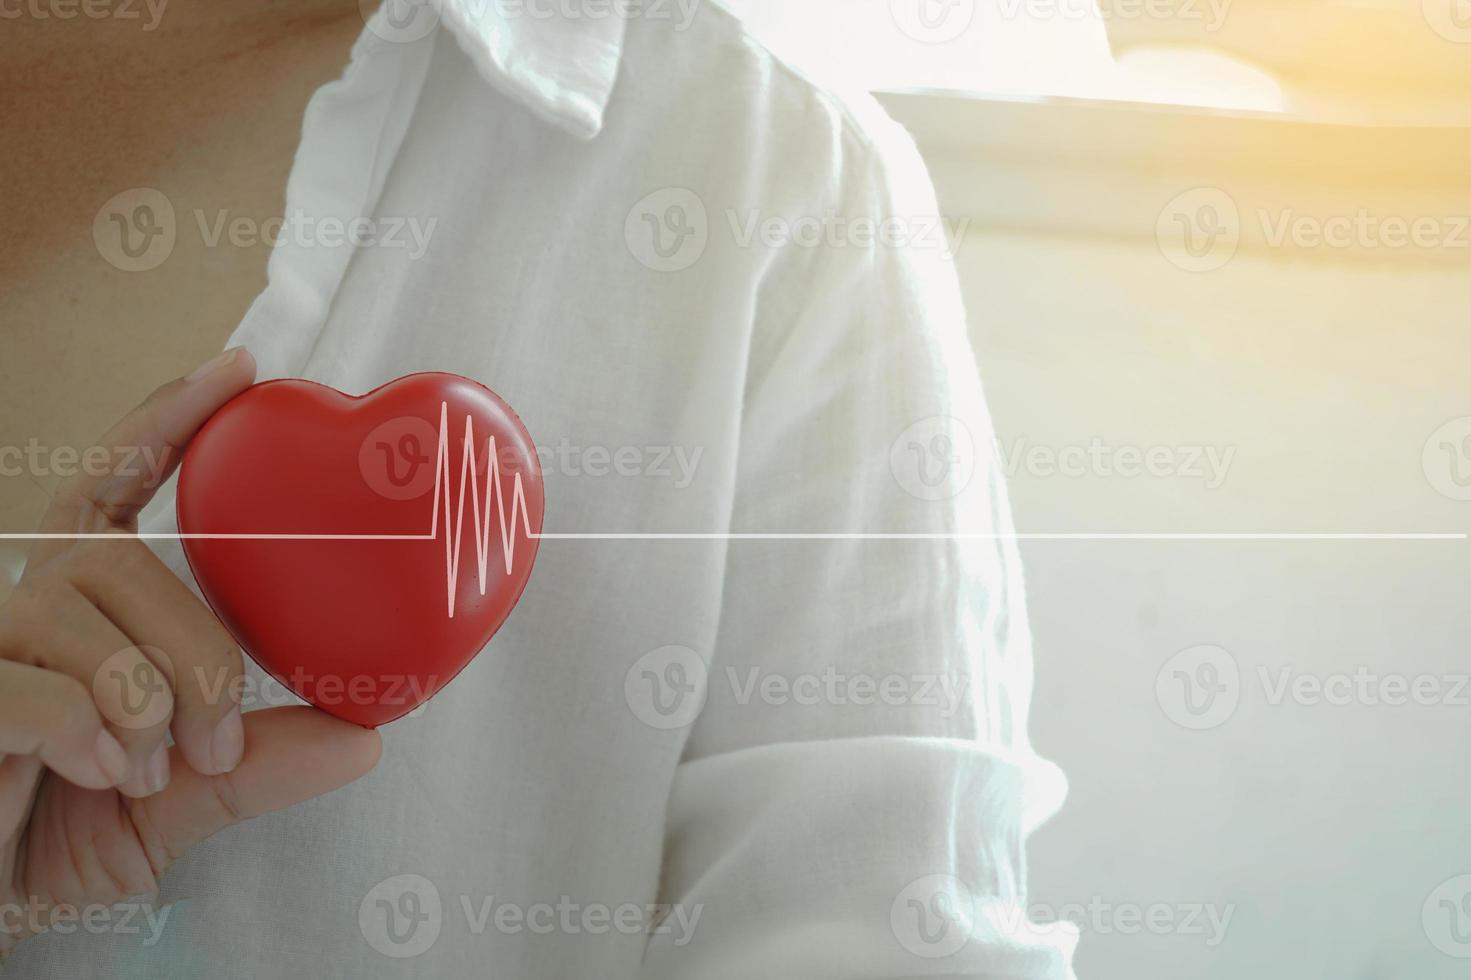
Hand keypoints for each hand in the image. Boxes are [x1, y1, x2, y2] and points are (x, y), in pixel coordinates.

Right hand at [0, 348, 380, 954]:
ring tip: (148, 771)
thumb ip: (263, 763)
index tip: (238, 368)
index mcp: (90, 602)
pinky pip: (33, 686)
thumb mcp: (185, 798)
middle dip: (198, 657)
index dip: (168, 418)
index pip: (119, 481)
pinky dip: (83, 732)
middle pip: (125, 564)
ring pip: (78, 616)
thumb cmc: (72, 833)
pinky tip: (97, 769)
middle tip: (216, 744)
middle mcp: (31, 601)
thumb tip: (366, 736)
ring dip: (144, 703)